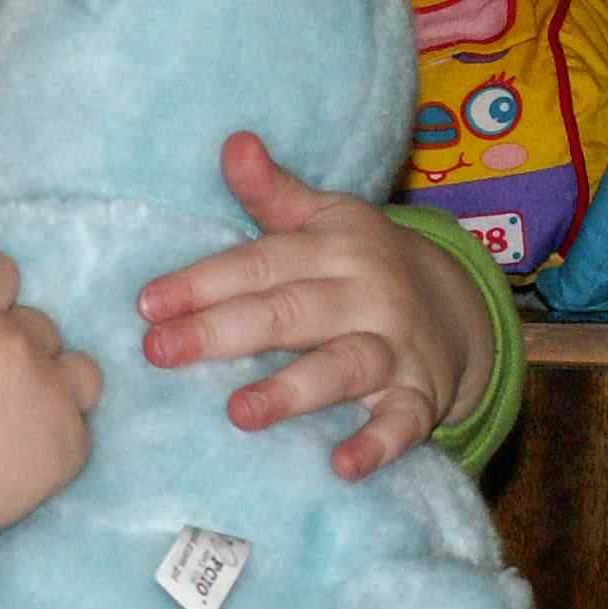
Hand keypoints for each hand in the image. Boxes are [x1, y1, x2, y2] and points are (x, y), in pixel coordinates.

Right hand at [0, 252, 101, 556]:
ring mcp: (51, 392)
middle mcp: (18, 340)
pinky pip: (80, 424)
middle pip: (36, 322)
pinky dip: (56, 433)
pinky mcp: (70, 443)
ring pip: (77, 368)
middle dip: (10, 342)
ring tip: (24, 410)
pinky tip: (25, 451)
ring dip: (54, 380)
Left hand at [137, 131, 493, 482]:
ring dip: (292, 390)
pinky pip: (404, 422)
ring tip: (239, 412)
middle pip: (290, 313)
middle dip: (223, 333)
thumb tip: (233, 142)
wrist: (459, 306)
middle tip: (160, 352)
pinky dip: (378, 444)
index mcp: (334, 247)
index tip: (148, 305)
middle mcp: (364, 294)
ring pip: (343, 366)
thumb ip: (273, 192)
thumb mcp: (326, 219)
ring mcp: (396, 346)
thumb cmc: (364, 263)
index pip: (261, 264)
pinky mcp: (421, 396)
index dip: (204, 282)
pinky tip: (343, 466)